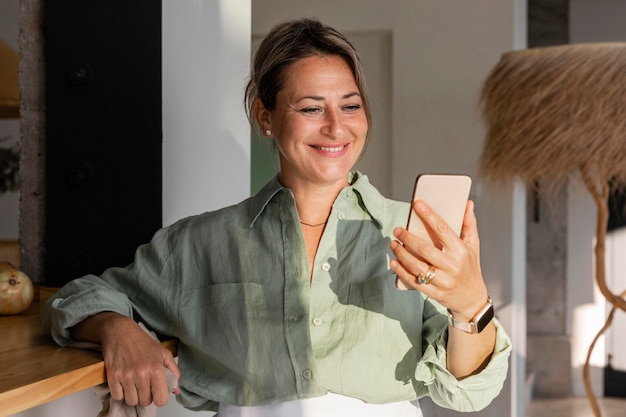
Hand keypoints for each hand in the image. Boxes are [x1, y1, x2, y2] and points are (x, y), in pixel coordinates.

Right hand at [98, 314, 180, 406]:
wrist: (120, 331)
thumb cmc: (142, 341)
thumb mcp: (163, 353)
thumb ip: (173, 372)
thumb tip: (176, 391)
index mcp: (156, 369)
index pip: (161, 400)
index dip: (159, 397)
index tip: (156, 392)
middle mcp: (142, 374)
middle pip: (145, 401)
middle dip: (146, 396)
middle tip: (144, 385)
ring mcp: (126, 376)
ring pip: (131, 401)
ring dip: (133, 395)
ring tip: (134, 384)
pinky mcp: (112, 376)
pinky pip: (117, 396)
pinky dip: (120, 393)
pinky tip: (124, 383)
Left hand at [390, 199, 488, 320]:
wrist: (472, 299)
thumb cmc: (470, 268)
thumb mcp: (473, 246)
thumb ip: (469, 225)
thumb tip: (468, 204)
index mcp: (461, 251)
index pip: (443, 229)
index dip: (429, 215)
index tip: (417, 204)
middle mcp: (452, 266)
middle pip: (424, 249)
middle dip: (408, 237)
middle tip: (397, 230)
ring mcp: (443, 281)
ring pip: (416, 266)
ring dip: (401, 254)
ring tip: (393, 244)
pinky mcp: (434, 292)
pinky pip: (414, 281)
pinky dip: (401, 271)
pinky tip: (394, 262)